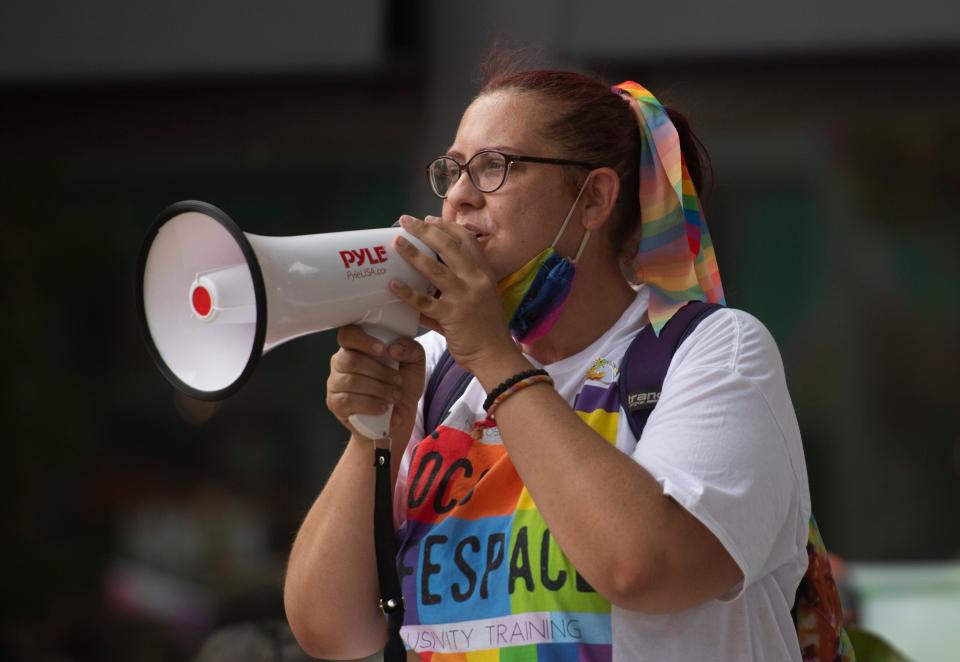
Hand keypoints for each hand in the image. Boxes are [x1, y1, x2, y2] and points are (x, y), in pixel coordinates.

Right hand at [326, 325, 425, 443]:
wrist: (400, 414)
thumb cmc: (403, 384)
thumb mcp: (415, 363)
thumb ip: (411, 349)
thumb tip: (394, 348)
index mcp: (357, 346)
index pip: (348, 334)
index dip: (363, 340)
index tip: (383, 350)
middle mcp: (341, 362)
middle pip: (350, 360)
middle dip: (380, 372)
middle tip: (397, 380)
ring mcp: (335, 383)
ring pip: (351, 381)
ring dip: (378, 389)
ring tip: (394, 395)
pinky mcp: (335, 403)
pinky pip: (348, 400)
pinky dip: (370, 404)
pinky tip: (383, 407)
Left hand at [389, 215, 520, 374]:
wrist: (496, 355)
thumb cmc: (486, 329)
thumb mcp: (479, 299)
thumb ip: (457, 286)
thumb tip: (429, 278)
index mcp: (484, 273)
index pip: (466, 240)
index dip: (446, 226)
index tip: (429, 219)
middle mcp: (476, 280)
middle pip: (449, 246)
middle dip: (425, 230)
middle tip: (406, 221)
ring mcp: (464, 297)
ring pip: (435, 268)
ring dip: (413, 253)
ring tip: (396, 242)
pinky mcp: (452, 315)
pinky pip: (424, 301)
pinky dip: (407, 292)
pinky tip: (392, 284)